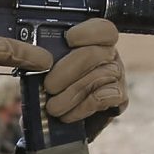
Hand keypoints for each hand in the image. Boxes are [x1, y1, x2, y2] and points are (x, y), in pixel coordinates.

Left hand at [42, 18, 127, 136]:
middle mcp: (109, 55)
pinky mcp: (119, 98)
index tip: (68, 39)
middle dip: (67, 70)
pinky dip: (82, 107)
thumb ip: (45, 61)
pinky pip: (102, 98)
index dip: (87, 32)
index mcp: (94, 42)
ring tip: (52, 108)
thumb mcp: (45, 71)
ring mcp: (117, 76)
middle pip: (94, 54)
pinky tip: (68, 115)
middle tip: (48, 86)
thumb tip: (34, 58)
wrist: (61, 124)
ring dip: (70, 94)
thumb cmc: (53, 90)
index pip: (103, 29)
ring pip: (98, 77)